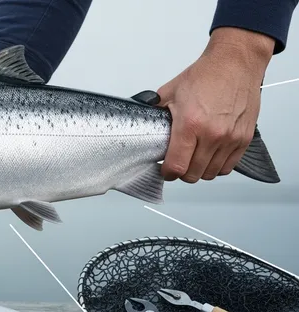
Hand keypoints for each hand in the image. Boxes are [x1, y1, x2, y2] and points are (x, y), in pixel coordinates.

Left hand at [156, 27, 273, 182]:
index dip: (167, 172)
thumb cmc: (205, 75)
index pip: (177, 167)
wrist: (235, 63)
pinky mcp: (244, 139)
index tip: (165, 169)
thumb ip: (155, 113)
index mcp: (190, 124)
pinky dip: (217, 165)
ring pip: (210, 173)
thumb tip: (142, 124)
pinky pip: (228, 166)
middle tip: (178, 161)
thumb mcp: (170, 93)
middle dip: (182, 171)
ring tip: (194, 157)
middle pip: (193, 174)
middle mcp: (212, 134)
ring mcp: (230, 138)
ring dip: (199, 169)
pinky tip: (210, 155)